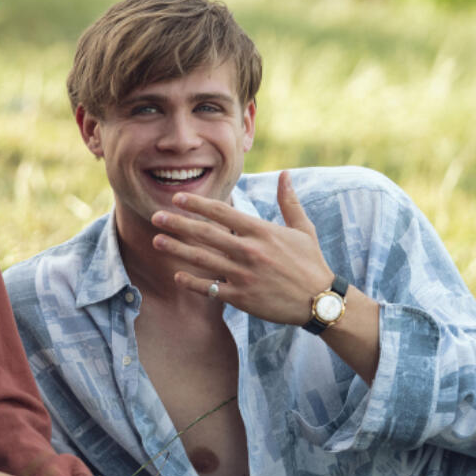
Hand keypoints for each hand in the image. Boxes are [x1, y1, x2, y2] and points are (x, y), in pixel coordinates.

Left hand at [151, 170, 332, 324]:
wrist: (319, 301)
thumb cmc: (311, 263)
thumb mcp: (302, 229)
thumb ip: (289, 201)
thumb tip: (286, 174)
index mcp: (261, 231)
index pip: (223, 212)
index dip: (198, 203)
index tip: (178, 198)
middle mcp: (249, 251)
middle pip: (206, 234)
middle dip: (178, 224)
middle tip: (156, 217)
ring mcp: (244, 275)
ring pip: (203, 260)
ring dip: (177, 250)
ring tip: (157, 241)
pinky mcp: (242, 297)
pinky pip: (211, 288)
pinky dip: (193, 282)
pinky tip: (177, 275)